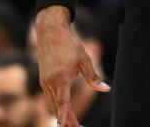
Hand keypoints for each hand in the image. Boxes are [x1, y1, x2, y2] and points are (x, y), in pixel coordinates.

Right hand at [35, 6, 109, 126]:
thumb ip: (93, 77)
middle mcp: (50, 82)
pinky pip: (49, 98)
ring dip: (60, 115)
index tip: (64, 126)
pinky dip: (55, 107)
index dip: (65, 115)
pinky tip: (62, 112)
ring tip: (70, 124)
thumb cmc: (69, 45)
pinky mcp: (43, 80)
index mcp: (61, 77)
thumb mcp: (84, 59)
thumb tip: (106, 89)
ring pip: (52, 104)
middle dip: (66, 120)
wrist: (50, 33)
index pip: (63, 101)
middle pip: (57, 107)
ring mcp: (45, 82)